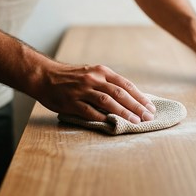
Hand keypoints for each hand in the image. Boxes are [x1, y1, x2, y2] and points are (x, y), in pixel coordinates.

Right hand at [34, 62, 155, 122]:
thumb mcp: (91, 72)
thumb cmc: (71, 76)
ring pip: (107, 102)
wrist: (45, 76)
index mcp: (101, 71)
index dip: (139, 96)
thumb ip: (107, 83)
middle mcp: (93, 79)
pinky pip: (89, 111)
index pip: (125, 84)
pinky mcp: (72, 102)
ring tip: (135, 121)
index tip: (150, 106)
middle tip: (148, 116)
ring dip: (123, 112)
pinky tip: (112, 123)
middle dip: (136, 106)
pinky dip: (102, 117)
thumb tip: (128, 97)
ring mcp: (82, 90)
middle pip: (120, 93)